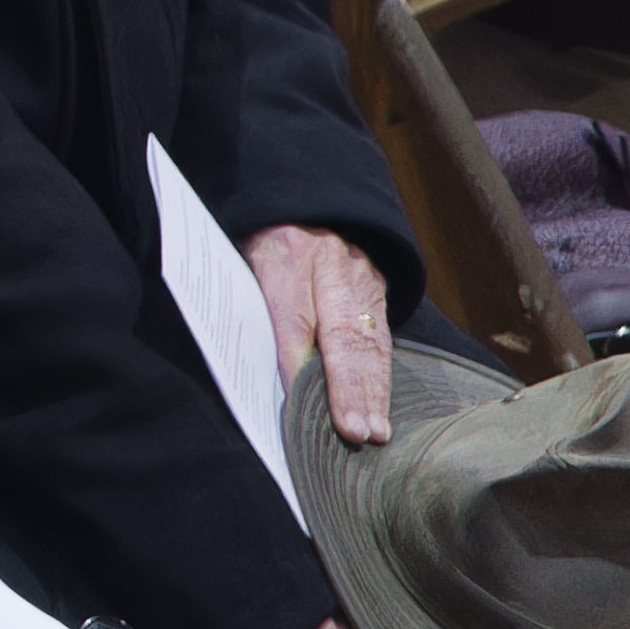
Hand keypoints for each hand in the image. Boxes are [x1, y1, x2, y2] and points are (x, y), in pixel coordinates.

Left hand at [248, 221, 397, 445]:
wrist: (307, 197)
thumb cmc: (265, 240)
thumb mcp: (247, 261)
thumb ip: (256, 308)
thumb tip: (266, 369)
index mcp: (287, 253)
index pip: (291, 314)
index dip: (296, 360)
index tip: (299, 400)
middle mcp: (332, 265)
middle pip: (342, 333)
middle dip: (350, 387)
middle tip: (356, 431)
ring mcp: (362, 276)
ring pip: (370, 340)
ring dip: (373, 390)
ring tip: (376, 429)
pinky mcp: (378, 289)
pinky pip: (382, 338)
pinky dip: (382, 377)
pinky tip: (382, 408)